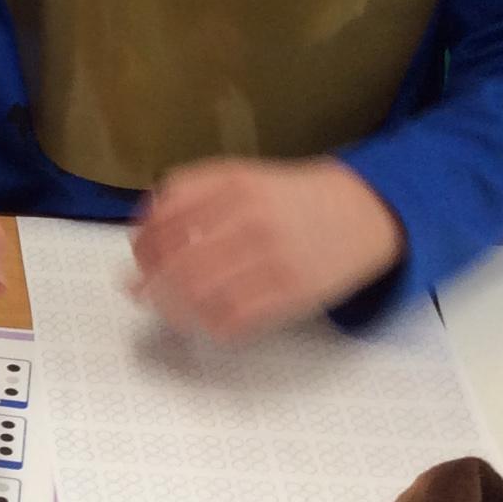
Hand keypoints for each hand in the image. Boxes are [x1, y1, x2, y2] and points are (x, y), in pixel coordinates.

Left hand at [129, 157, 404, 341]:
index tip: (138, 259)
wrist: (364, 211)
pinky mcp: (294, 291)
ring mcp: (273, 255)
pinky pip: (234, 318)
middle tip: (142, 293)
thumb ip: (191, 194)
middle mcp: (250, 217)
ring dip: (174, 309)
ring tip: (171, 310)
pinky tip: (207, 321)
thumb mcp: (242, 176)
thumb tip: (141, 235)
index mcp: (233, 184)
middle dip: (150, 284)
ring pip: (199, 293)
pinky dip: (210, 325)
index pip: (164, 219)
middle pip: (176, 262)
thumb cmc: (292, 199)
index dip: (142, 246)